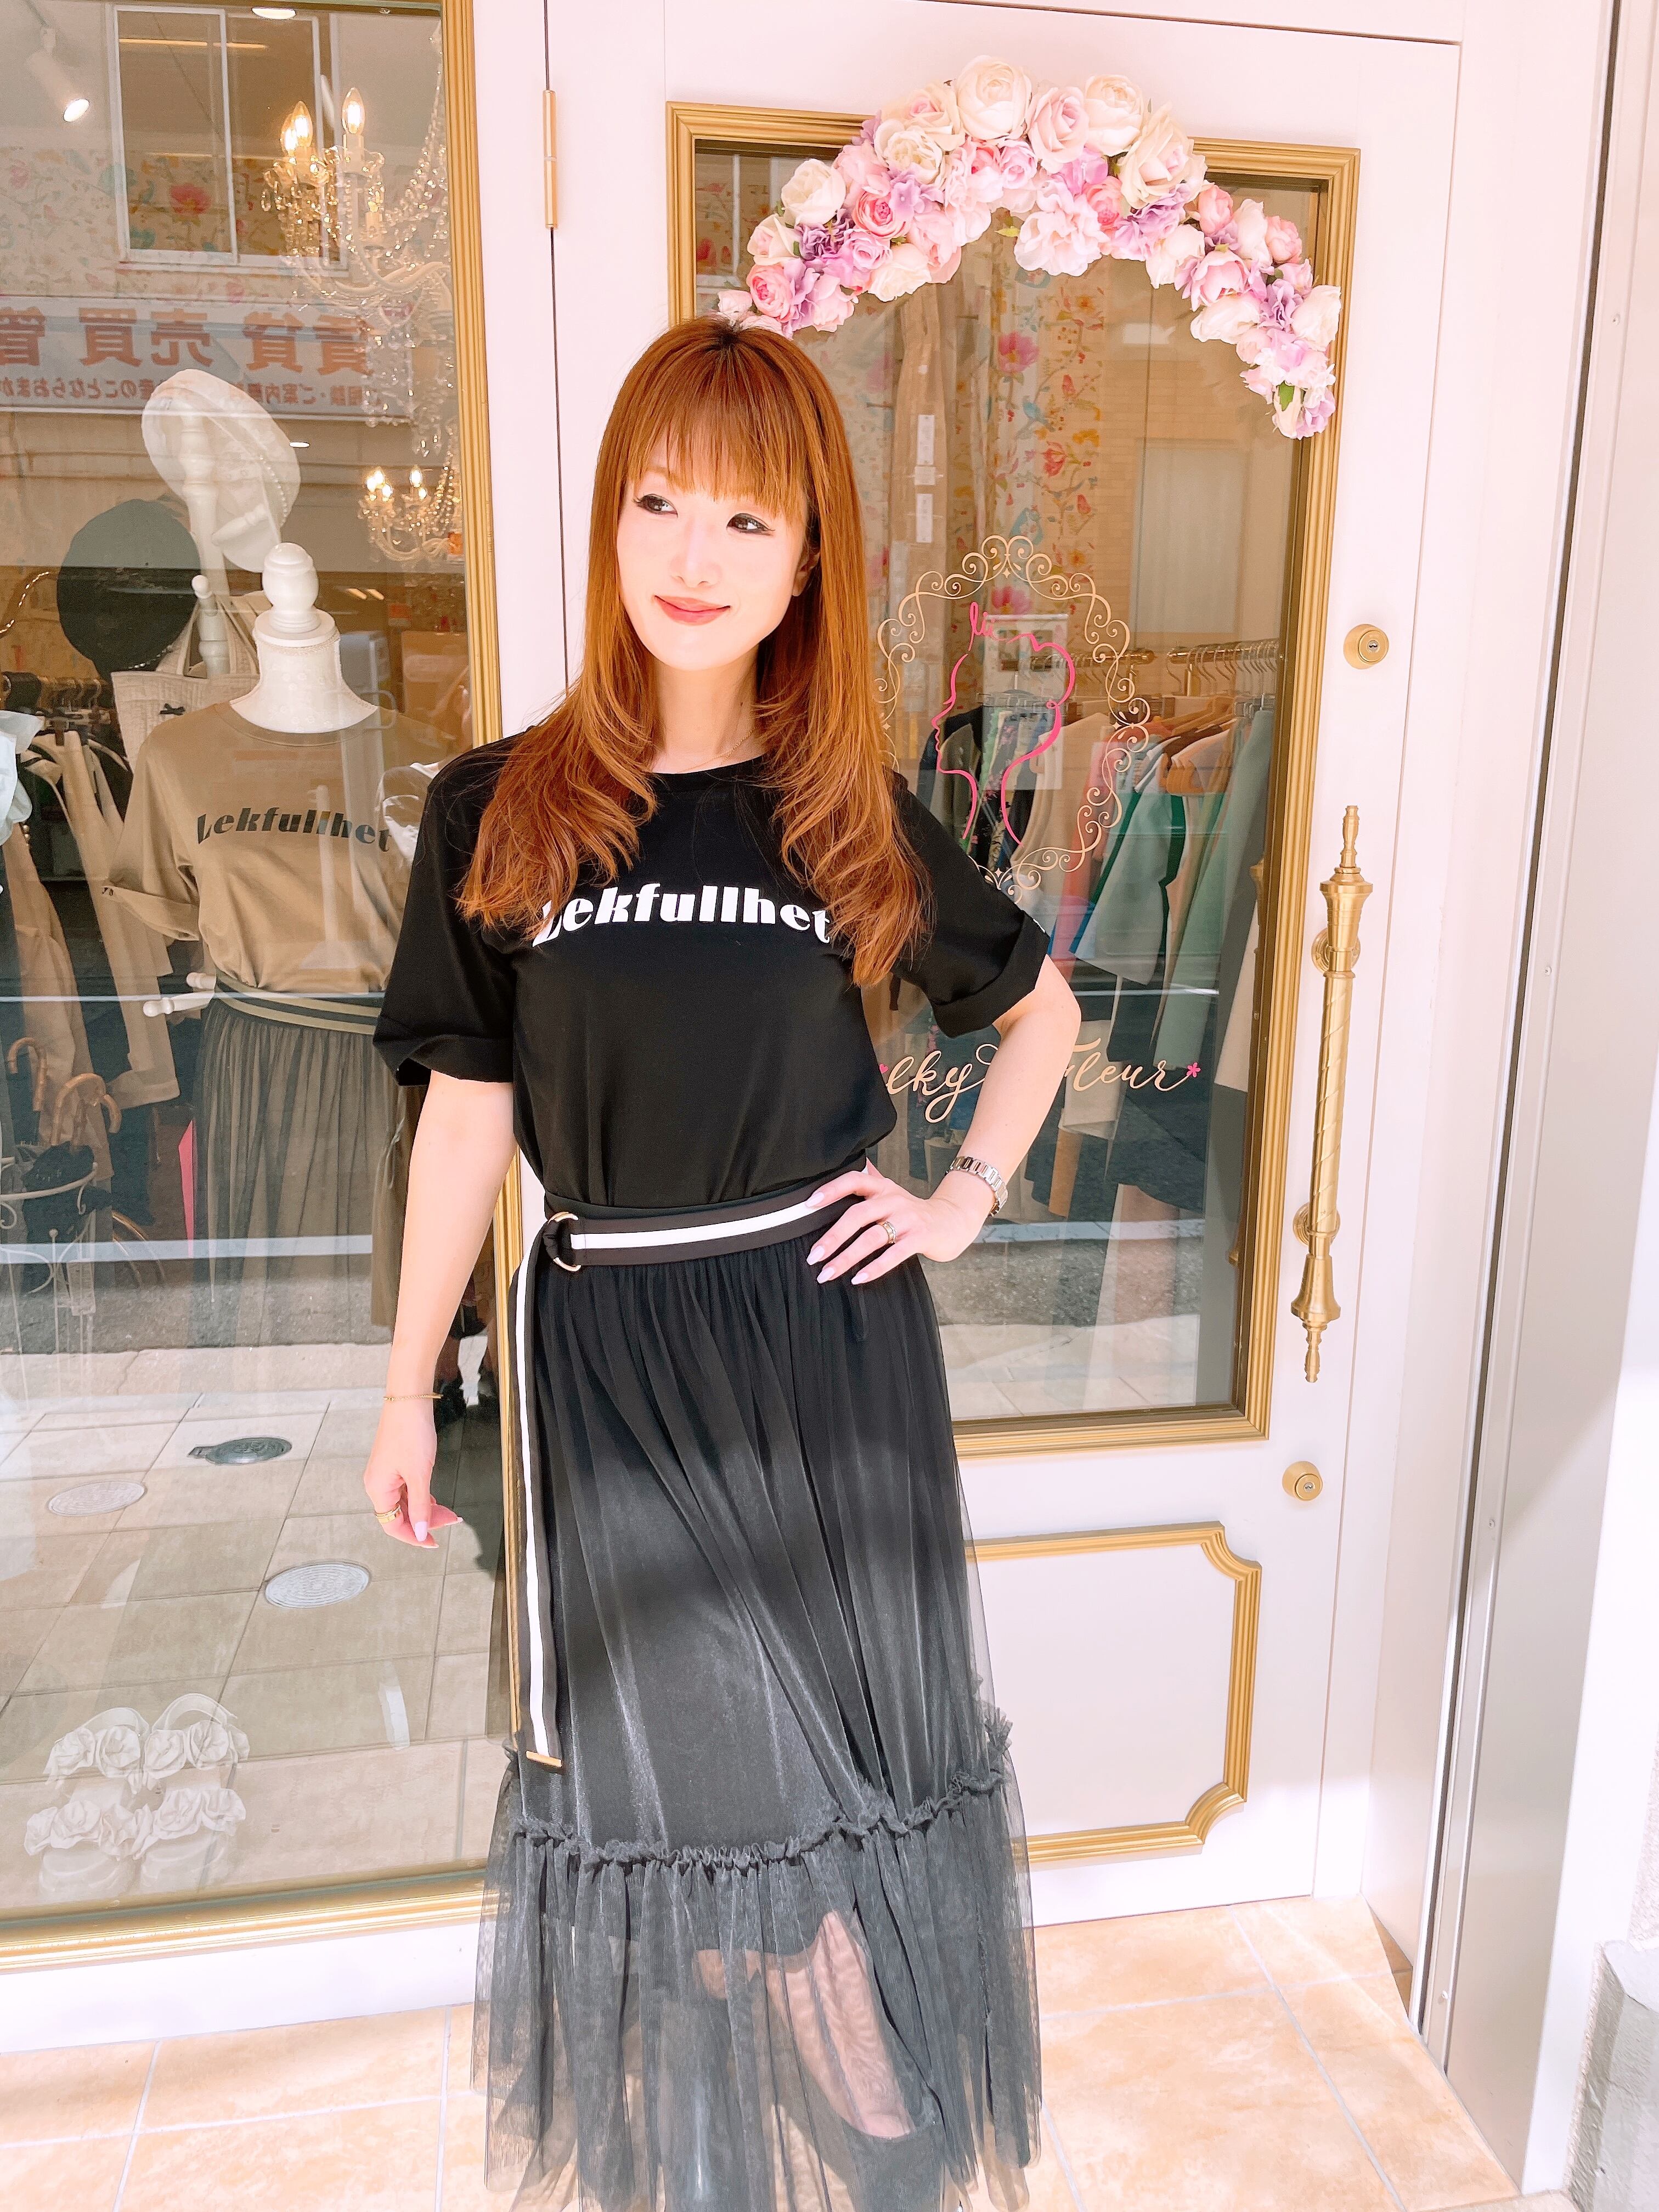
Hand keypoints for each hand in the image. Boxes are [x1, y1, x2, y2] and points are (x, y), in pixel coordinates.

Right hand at [363, 1398, 462, 1548]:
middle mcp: (378, 1485)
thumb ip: (421, 1506)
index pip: (392, 1526)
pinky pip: (407, 1490)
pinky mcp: (395, 1466)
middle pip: (401, 1515)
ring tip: (450, 1512)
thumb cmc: (411, 1434)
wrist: (409, 1401)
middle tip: (452, 1521)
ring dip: (427, 1509)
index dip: (413, 1537)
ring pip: (406, 1503)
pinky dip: (423, 1496)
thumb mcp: (420, 1475)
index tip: (433, 1543)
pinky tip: (436, 1500)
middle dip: (426, 1521)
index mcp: (378, 1489)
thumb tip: (421, 1533)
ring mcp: (386, 1475)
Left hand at [805, 1162, 993, 1286]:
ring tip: (827, 1273)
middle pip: (858, 1215)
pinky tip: (859, 1279)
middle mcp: (894, 1200)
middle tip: (813, 1255)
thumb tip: (841, 1168)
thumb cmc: (914, 1212)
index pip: (854, 1180)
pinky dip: (875, 1268)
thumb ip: (869, 1183)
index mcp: (883, 1187)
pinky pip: (894, 1254)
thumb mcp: (891, 1193)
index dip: (830, 1190)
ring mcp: (908, 1219)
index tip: (808, 1205)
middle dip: (833, 1237)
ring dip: (847, 1257)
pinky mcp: (921, 1238)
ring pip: (872, 1238)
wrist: (953, 1220)